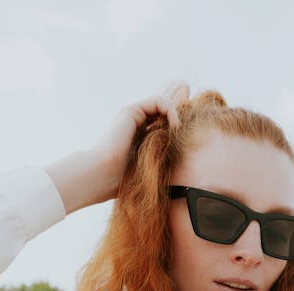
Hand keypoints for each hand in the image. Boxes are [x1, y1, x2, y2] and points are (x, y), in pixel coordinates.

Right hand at [91, 81, 189, 199]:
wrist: (102, 176)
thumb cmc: (123, 183)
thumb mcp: (151, 175)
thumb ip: (163, 170)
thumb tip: (184, 186)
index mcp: (138, 139)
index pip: (161, 124)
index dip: (176, 122)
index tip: (189, 130)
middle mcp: (135, 125)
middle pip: (162, 110)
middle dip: (179, 105)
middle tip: (191, 105)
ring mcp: (132, 117)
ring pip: (161, 104)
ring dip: (177, 112)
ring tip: (180, 129)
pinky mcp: (131, 111)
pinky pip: (158, 101)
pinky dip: (171, 109)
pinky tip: (175, 125)